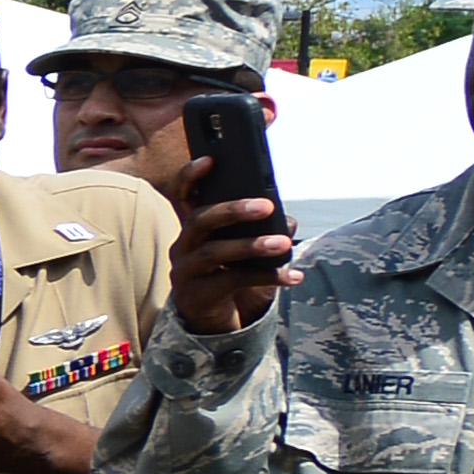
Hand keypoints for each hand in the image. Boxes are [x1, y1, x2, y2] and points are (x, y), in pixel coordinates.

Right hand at [161, 156, 295, 339]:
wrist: (209, 314)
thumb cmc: (226, 270)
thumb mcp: (240, 246)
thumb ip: (261, 226)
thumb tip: (288, 222)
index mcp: (192, 226)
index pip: (182, 195)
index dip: (191, 176)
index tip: (210, 159)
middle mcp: (182, 245)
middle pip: (199, 220)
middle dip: (232, 210)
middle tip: (266, 206)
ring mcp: (187, 270)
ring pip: (214, 252)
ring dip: (251, 246)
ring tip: (283, 244)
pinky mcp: (199, 294)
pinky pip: (233, 281)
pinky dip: (267, 277)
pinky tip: (291, 276)